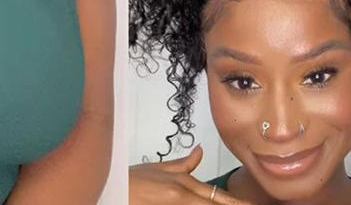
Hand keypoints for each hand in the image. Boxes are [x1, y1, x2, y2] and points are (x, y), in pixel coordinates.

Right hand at [129, 144, 252, 203]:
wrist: (113, 185)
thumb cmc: (133, 180)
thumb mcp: (159, 169)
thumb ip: (183, 163)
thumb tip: (200, 152)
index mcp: (184, 184)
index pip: (218, 196)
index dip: (237, 203)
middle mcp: (184, 194)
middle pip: (215, 202)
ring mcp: (176, 202)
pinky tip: (210, 204)